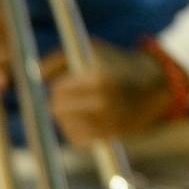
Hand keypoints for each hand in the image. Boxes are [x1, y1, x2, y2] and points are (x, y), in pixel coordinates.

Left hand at [43, 40, 176, 143]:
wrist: (155, 86)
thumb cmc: (116, 64)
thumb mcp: (91, 50)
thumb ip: (58, 59)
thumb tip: (33, 74)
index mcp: (100, 79)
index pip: (58, 89)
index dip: (58, 85)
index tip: (64, 83)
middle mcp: (104, 102)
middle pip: (58, 108)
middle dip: (59, 100)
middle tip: (69, 95)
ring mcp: (108, 122)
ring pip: (65, 123)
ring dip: (66, 114)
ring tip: (80, 104)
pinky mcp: (109, 137)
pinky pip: (76, 138)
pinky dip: (75, 128)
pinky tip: (86, 118)